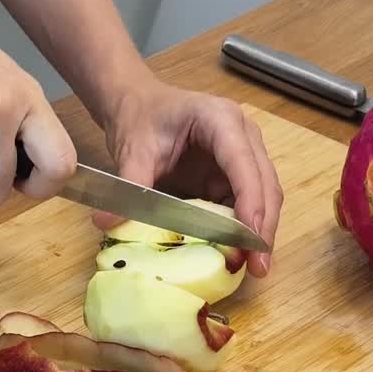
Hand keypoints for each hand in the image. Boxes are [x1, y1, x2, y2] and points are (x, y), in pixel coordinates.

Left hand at [94, 78, 282, 276]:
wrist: (137, 105)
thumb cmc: (140, 119)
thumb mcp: (132, 150)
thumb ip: (129, 186)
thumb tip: (109, 222)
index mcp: (220, 120)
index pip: (244, 164)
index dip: (251, 202)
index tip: (250, 237)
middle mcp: (242, 134)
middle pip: (264, 183)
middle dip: (262, 225)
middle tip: (258, 265)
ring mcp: (243, 153)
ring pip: (264, 195)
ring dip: (259, 230)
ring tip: (253, 266)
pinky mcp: (234, 173)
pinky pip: (247, 202)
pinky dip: (244, 228)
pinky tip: (237, 252)